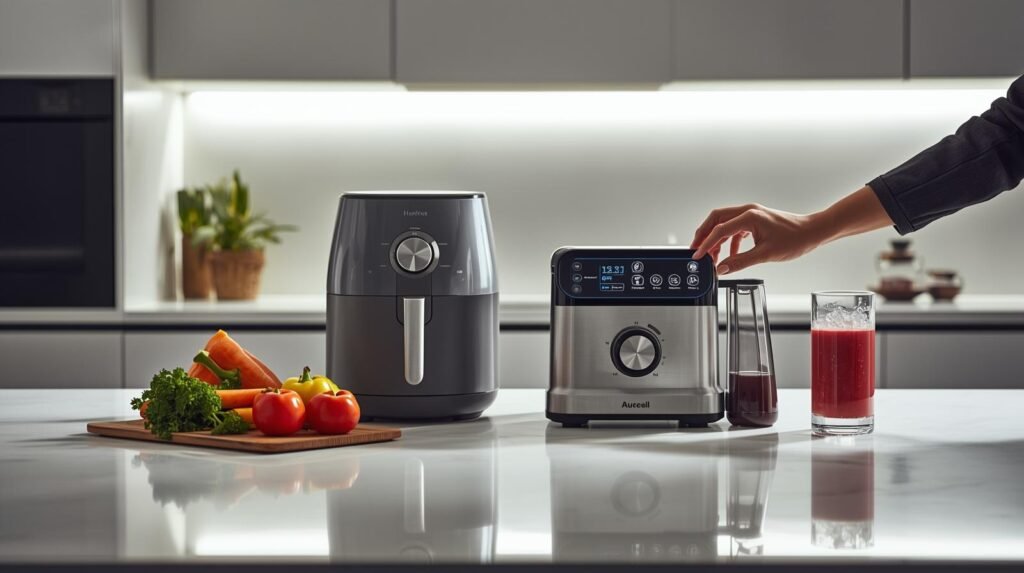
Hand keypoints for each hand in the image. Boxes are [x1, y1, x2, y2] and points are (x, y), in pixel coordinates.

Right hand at [689, 186, 893, 274]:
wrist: (813, 232)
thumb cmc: (795, 239)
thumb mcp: (766, 255)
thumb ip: (741, 262)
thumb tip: (723, 268)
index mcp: (749, 216)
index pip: (719, 230)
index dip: (706, 244)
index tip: (698, 256)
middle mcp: (748, 211)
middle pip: (716, 219)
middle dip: (703, 234)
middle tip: (696, 250)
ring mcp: (752, 214)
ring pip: (724, 222)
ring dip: (715, 238)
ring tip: (711, 255)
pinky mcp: (756, 220)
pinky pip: (735, 227)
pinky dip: (728, 239)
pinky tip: (730, 253)